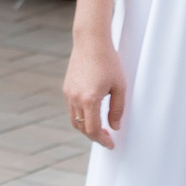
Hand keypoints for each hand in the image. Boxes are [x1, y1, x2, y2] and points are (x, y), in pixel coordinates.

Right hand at [63, 34, 126, 148]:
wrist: (90, 41)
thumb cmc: (108, 62)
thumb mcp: (119, 87)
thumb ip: (117, 110)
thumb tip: (115, 127)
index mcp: (89, 100)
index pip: (93, 129)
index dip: (102, 140)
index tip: (111, 144)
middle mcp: (75, 98)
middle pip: (81, 128)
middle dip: (94, 136)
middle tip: (107, 139)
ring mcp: (68, 93)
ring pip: (74, 120)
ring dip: (86, 127)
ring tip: (100, 128)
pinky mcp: (66, 88)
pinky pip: (72, 109)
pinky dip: (81, 116)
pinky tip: (92, 113)